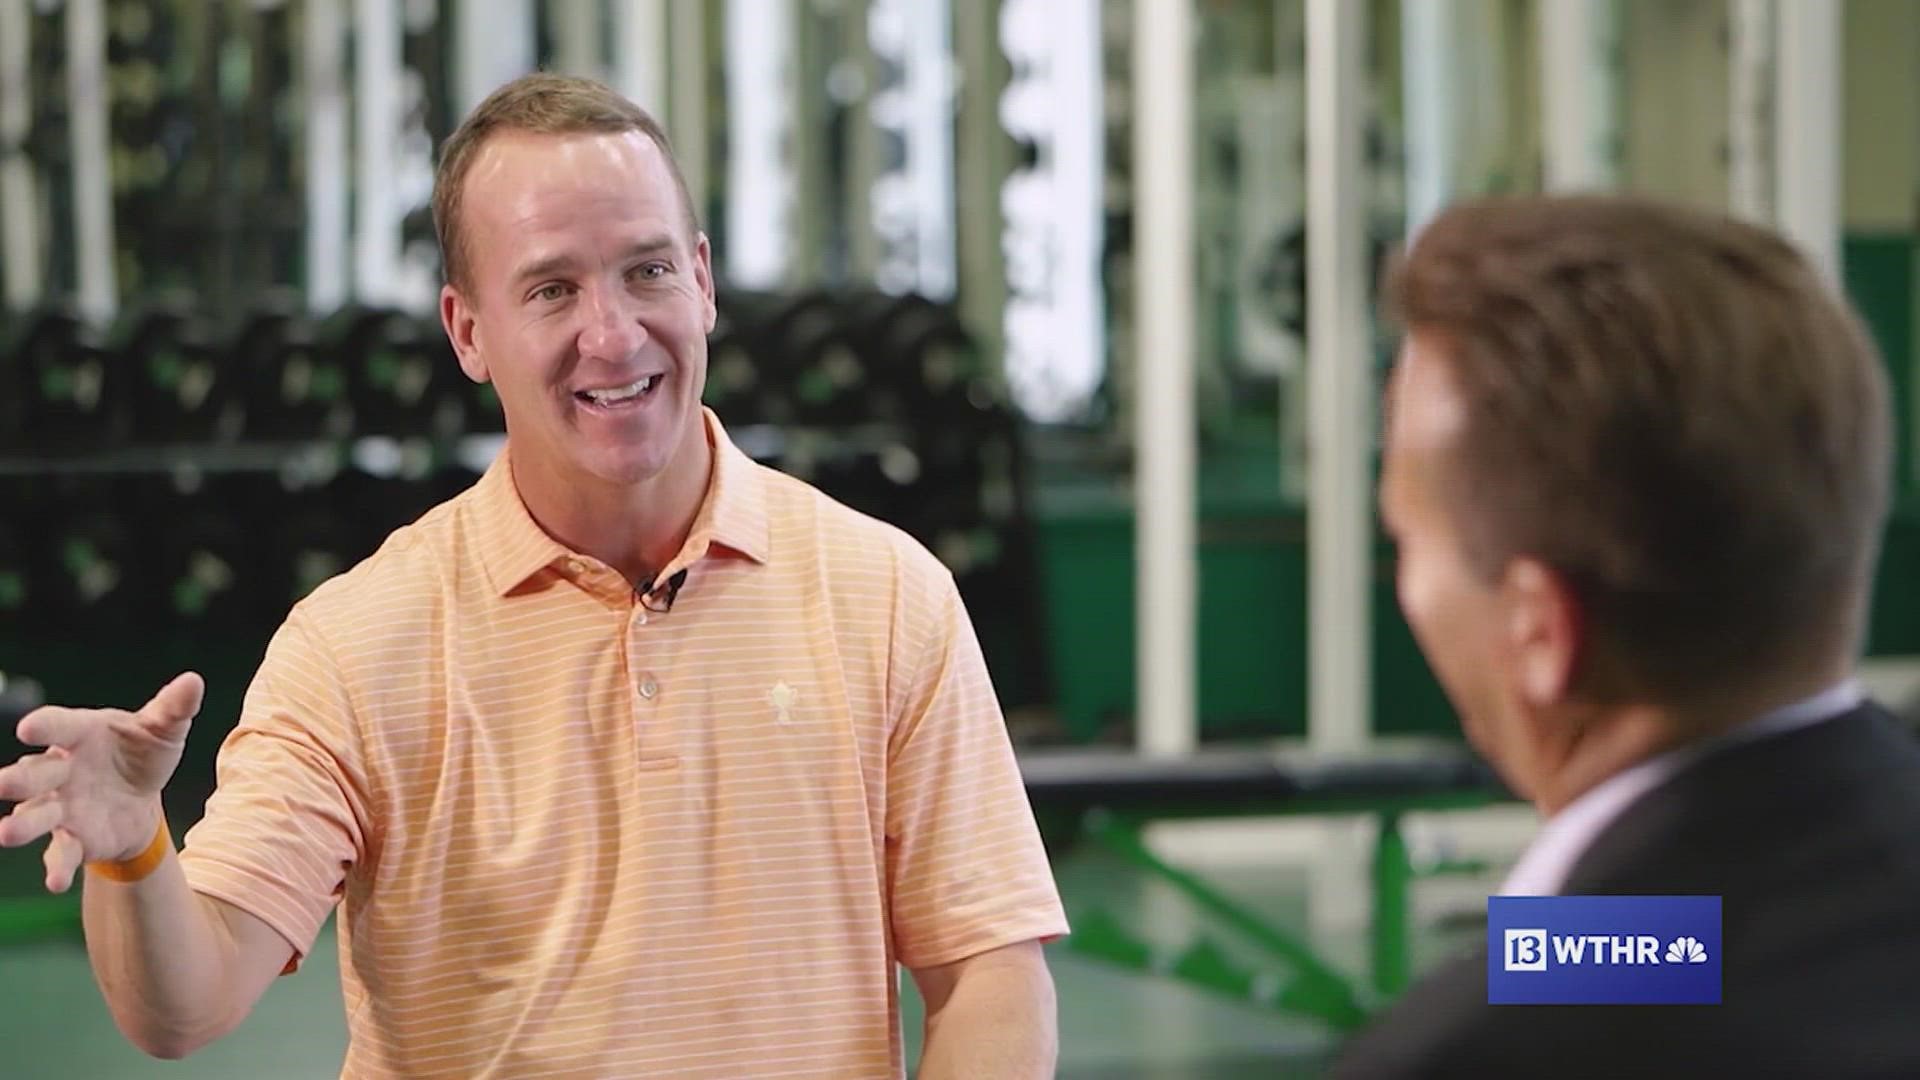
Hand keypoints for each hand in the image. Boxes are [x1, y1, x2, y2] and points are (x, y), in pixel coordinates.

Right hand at [0, 672, 204, 892]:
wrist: (140, 797)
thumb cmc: (140, 753)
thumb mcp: (162, 730)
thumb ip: (174, 708)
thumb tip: (194, 681)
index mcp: (79, 735)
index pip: (56, 726)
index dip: (43, 726)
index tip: (29, 728)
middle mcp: (59, 771)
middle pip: (33, 774)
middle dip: (18, 779)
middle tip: (2, 784)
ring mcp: (61, 807)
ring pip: (34, 815)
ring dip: (21, 825)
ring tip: (6, 834)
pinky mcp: (71, 838)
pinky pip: (59, 853)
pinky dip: (56, 867)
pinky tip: (55, 883)